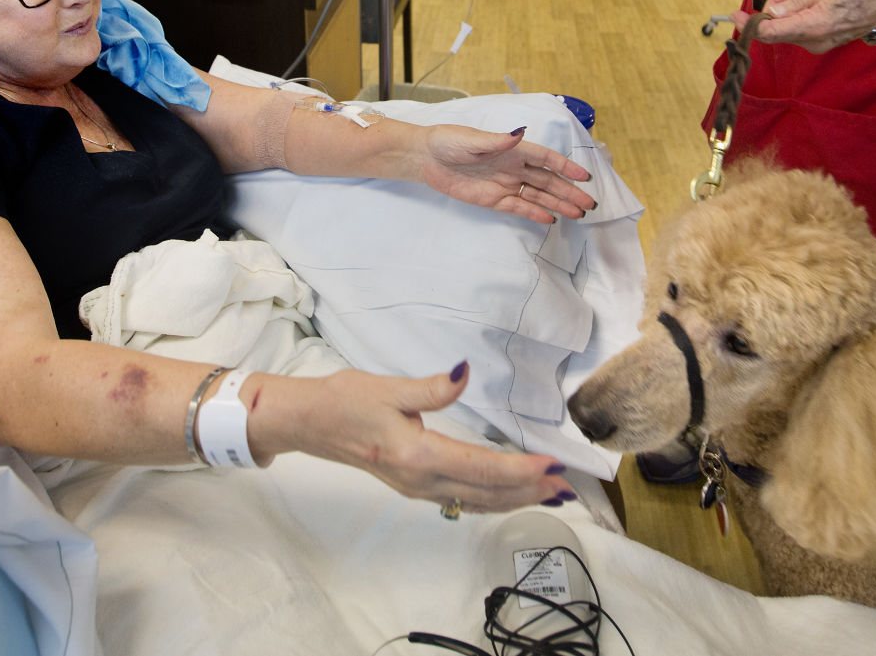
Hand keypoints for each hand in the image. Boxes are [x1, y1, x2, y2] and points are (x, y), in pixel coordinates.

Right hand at [249, 366, 574, 512]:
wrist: (308, 423)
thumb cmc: (344, 402)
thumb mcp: (387, 387)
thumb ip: (430, 388)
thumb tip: (463, 373)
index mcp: (418, 455)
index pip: (481, 468)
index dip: (521, 470)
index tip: (552, 467)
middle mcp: (420, 480)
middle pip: (487, 493)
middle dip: (529, 491)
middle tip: (567, 485)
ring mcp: (417, 488)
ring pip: (476, 502)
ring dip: (516, 499)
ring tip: (549, 493)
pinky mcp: (413, 486)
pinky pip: (462, 500)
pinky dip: (492, 500)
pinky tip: (508, 495)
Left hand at [417, 125, 595, 222]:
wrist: (425, 158)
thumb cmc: (448, 141)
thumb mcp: (471, 139)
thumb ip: (498, 141)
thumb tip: (520, 133)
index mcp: (513, 149)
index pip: (546, 159)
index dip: (566, 167)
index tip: (585, 177)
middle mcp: (513, 167)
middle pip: (547, 181)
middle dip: (569, 191)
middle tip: (589, 203)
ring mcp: (505, 183)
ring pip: (537, 196)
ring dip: (557, 204)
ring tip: (577, 214)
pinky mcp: (492, 199)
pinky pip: (518, 207)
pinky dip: (534, 213)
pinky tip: (551, 219)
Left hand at [729, 0, 875, 52]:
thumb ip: (796, 2)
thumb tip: (772, 13)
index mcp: (814, 26)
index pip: (772, 32)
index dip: (750, 25)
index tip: (735, 15)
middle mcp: (814, 41)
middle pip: (777, 31)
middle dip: (772, 10)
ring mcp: (819, 44)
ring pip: (787, 30)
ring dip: (785, 12)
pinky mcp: (823, 42)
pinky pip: (799, 31)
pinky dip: (795, 17)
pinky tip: (807, 3)